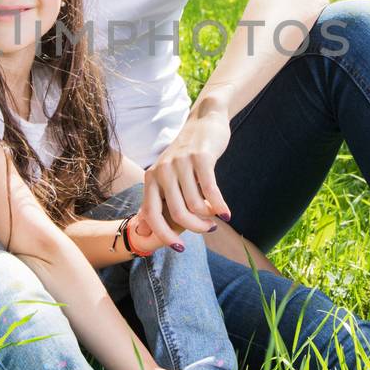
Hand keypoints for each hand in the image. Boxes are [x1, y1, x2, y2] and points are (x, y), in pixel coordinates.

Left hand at [137, 105, 232, 250]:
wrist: (204, 121)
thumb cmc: (186, 156)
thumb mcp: (166, 175)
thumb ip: (156, 200)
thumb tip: (143, 230)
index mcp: (151, 178)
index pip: (151, 214)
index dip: (164, 235)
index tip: (179, 248)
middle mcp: (162, 171)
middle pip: (177, 213)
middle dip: (194, 228)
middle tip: (207, 230)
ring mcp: (181, 163)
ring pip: (195, 204)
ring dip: (209, 218)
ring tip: (216, 218)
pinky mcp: (201, 158)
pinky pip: (211, 191)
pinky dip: (220, 206)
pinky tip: (227, 214)